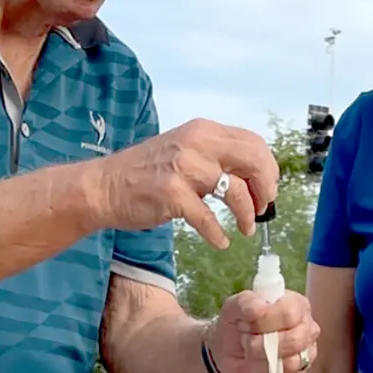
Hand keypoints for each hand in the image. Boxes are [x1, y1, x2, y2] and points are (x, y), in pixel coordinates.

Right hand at [89, 119, 278, 248]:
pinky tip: (220, 241)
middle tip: (262, 209)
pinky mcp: (172, 194)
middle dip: (265, 189)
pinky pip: (209, 218)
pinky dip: (218, 234)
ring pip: (236, 191)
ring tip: (245, 228)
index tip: (268, 189)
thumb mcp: (185, 151)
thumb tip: (254, 176)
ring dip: (246, 215)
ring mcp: (184, 167)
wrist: (104, 186)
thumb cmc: (146, 172)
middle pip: (253, 161)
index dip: (268, 168)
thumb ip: (216, 157)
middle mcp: (196, 142)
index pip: (254, 142)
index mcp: (203, 130)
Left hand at [207, 289, 319, 372]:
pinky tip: (255, 364)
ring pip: (290, 362)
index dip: (266, 320)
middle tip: (246, 338)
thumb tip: (260, 307)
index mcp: (296, 304)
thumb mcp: (233, 307)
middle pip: (295, 339)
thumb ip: (245, 302)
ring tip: (249, 350)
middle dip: (262, 342)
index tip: (248, 323)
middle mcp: (307, 328)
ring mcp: (306, 353)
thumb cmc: (237, 325)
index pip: (290, 312)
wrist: (228, 354)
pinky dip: (262, 372)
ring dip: (260, 358)